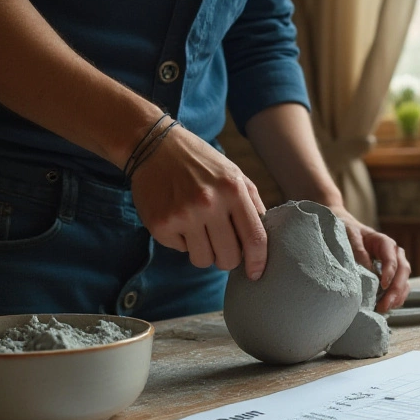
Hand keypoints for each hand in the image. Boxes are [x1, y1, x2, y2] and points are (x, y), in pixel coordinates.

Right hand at [130, 124, 267, 279]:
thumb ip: (252, 204)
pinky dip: (181, 240)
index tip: (257, 274)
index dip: (258, 262)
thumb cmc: (200, 163)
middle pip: (229, 258)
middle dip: (228, 258)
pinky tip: (177, 217)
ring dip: (203, 251)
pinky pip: (180, 250)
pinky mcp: (161, 224)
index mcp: (233, 190)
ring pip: (204, 260)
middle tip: (221, 245)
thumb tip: (265, 238)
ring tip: (197, 228)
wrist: (155, 145)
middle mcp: (209, 203)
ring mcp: (183, 215)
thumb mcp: (234, 173)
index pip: (254, 238)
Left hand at [329, 205, 411, 311]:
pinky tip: (387, 307)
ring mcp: (396, 265)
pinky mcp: (392, 276)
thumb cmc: (348, 232)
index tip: (383, 285)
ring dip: (397, 297)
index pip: (392, 258)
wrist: (348, 232)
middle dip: (396, 290)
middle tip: (385, 304)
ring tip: (385, 309)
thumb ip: (358, 250)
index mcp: (385, 242)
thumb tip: (366, 270)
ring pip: (404, 281)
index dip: (390, 272)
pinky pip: (400, 288)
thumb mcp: (350, 236)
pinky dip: (396, 299)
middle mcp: (395, 254)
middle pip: (403, 271)